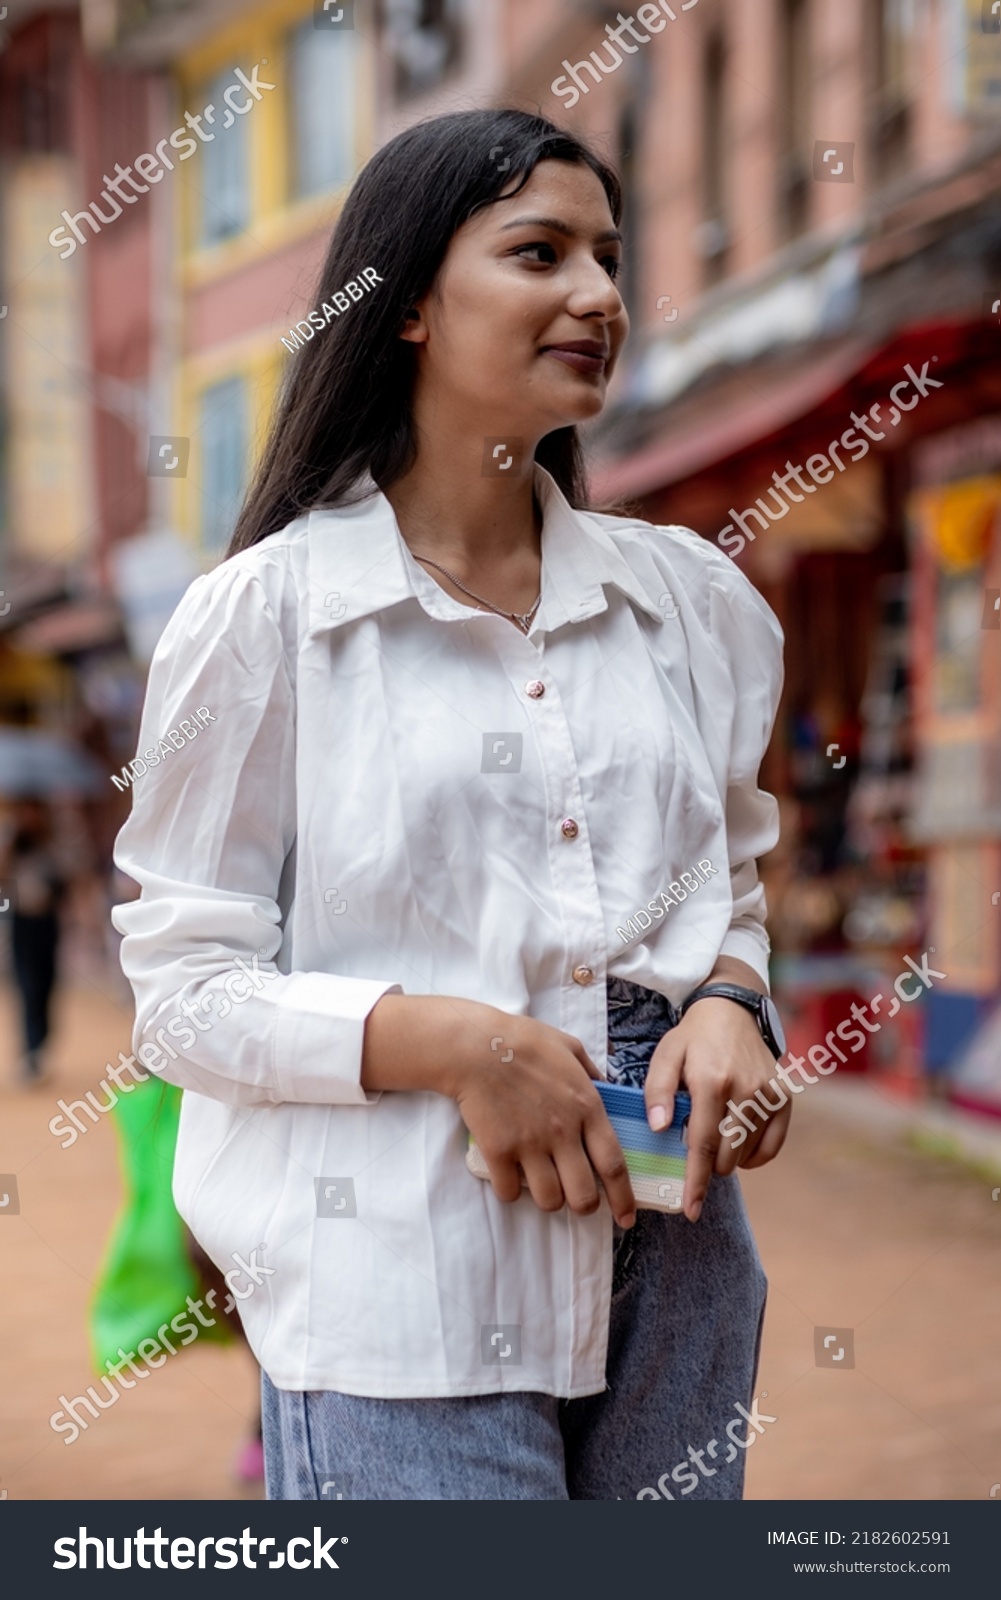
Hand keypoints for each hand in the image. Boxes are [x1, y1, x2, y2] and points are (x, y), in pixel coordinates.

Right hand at [451, 1010, 637, 1228]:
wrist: (477, 1045)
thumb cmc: (524, 1041)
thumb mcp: (569, 1047)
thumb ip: (591, 1072)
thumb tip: (604, 1087)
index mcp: (587, 1107)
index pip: (614, 1165)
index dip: (623, 1199)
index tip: (627, 1217)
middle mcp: (563, 1132)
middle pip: (583, 1195)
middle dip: (584, 1206)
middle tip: (579, 1201)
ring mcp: (529, 1144)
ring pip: (549, 1199)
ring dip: (549, 1199)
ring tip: (544, 1186)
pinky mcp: (498, 1151)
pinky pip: (509, 1191)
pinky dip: (510, 1190)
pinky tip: (509, 1176)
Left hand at [643, 997, 789, 1222]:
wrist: (732, 1012)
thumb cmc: (692, 1039)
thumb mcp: (665, 1057)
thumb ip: (657, 1092)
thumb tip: (658, 1129)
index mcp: (712, 1081)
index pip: (703, 1145)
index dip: (696, 1181)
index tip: (691, 1209)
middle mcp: (746, 1090)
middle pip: (728, 1156)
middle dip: (709, 1165)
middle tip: (694, 1143)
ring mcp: (769, 1095)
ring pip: (749, 1155)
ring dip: (729, 1158)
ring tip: (714, 1133)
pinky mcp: (785, 1099)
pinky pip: (772, 1147)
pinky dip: (753, 1156)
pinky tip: (737, 1142)